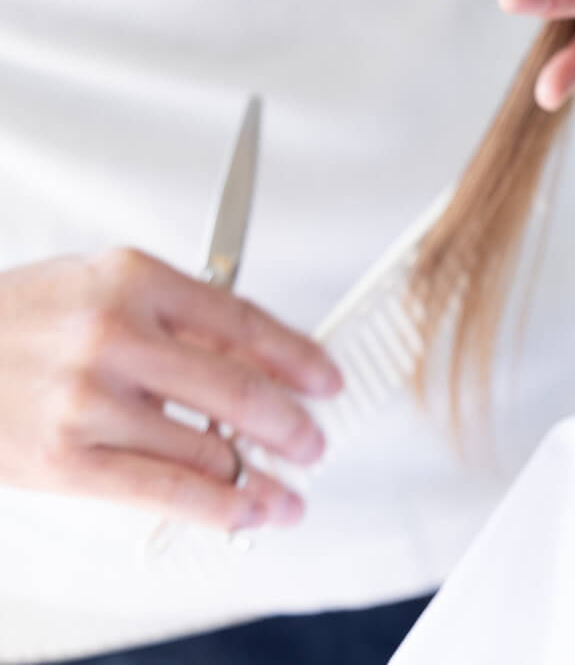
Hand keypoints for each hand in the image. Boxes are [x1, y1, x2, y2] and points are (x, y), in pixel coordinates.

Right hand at [0, 250, 343, 532]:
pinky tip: (248, 512)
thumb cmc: (17, 323)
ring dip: (260, 477)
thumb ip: (177, 317)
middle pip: (236, 387)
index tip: (325, 380)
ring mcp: (89, 400)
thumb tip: (259, 357)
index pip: (243, 321)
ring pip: (206, 446)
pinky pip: (163, 489)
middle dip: (290, 423)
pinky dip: (218, 506)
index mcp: (134, 280)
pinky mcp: (64, 459)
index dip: (298, 357)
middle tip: (315, 441)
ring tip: (286, 492)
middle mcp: (116, 336)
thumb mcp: (99, 286)